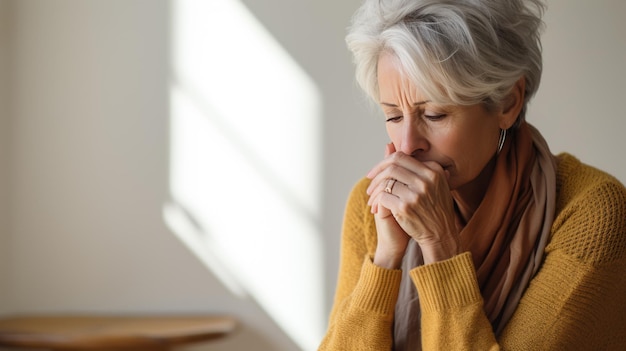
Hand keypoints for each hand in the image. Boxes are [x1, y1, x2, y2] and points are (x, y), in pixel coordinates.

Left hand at [366, 143, 459, 264]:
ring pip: (386, 181)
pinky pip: (383, 195)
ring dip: (374, 188)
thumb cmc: (434, 208)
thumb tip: (388, 146)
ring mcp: (416, 193)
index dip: (385, 161)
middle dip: (376, 171)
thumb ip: (414, 166)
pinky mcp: (405, 207)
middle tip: (369, 178)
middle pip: (392, 165)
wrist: (440, 234)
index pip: (402, 156)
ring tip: (371, 194)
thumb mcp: (433, 184)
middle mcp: (427, 180)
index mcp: (434, 171)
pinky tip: (375, 206)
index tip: (377, 170)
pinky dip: (376, 200)